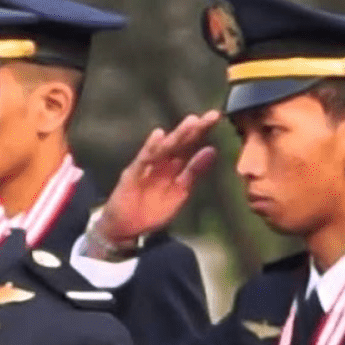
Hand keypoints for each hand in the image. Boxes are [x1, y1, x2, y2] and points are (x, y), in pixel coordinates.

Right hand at [93, 111, 221, 248]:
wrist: (126, 228)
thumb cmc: (152, 210)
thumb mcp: (180, 192)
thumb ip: (194, 171)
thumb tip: (213, 150)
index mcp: (173, 165)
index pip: (189, 145)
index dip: (202, 132)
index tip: (217, 118)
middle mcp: (161, 162)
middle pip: (180, 143)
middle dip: (195, 130)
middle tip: (211, 116)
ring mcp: (147, 166)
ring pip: (164, 148)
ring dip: (177, 135)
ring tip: (191, 122)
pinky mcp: (132, 174)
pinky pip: (143, 160)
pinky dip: (150, 148)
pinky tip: (159, 136)